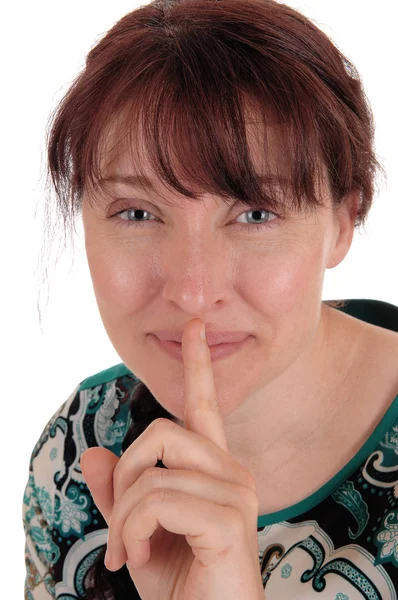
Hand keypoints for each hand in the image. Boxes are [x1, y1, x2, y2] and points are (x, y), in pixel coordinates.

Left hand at [80, 318, 263, 598]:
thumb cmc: (179, 585)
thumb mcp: (135, 533)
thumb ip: (118, 493)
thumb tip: (94, 454)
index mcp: (213, 468)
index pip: (204, 405)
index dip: (197, 364)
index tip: (194, 327)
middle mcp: (233, 471)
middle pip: (159, 432)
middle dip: (124, 479)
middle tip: (122, 528)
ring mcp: (237, 492)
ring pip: (151, 471)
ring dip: (123, 516)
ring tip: (129, 552)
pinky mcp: (231, 520)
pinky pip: (158, 499)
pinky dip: (132, 530)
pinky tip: (138, 559)